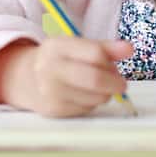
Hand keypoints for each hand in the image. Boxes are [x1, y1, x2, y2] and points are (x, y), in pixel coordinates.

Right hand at [0, 37, 133, 117]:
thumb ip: (105, 47)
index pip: (95, 53)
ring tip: (98, 87)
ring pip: (95, 98)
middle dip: (114, 84)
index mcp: (57, 46)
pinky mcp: (55, 110)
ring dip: (105, 94)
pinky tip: (83, 96)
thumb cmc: (60, 60)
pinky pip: (87, 109)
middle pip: (95, 79)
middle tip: (121, 85)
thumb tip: (129, 49)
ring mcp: (51, 92)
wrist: (26, 79)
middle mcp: (51, 68)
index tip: (118, 66)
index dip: (112, 61)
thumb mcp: (77, 46)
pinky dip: (92, 103)